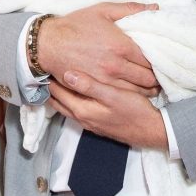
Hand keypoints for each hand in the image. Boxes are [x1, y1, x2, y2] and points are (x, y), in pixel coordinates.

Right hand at [36, 2, 158, 93]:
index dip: (160, 61)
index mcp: (121, 45)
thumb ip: (131, 9)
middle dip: (157, 77)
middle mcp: (116, 66)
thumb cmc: (76, 25)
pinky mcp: (97, 89)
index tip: (163, 60)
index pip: (152, 59)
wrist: (48, 44)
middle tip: (160, 74)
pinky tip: (135, 92)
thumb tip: (155, 8)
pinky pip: (123, 97)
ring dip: (148, 90)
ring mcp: (106, 80)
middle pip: (149, 78)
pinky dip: (133, 96)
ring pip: (138, 92)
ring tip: (152, 85)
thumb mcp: (103, 10)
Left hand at [49, 72, 167, 149]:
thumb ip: (90, 85)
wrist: (152, 132)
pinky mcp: (97, 122)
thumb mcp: (113, 95)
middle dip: (50, 86)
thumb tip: (66, 74)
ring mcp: (89, 122)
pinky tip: (75, 90)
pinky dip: (70, 98)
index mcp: (82, 110)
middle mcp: (82, 118)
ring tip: (55, 77)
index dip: (49, 78)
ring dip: (60, 93)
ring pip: (67, 105)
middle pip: (58, 101)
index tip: (43, 63)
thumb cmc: (134, 111)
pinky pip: (76, 108)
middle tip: (44, 68)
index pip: (58, 93)